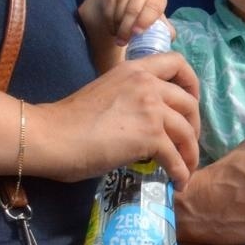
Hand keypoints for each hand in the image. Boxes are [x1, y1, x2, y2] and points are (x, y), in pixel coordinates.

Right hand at [26, 53, 199, 184]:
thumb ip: (131, 97)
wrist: (50, 136)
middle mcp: (147, 84)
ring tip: (187, 169)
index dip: (191, 82)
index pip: (177, 62)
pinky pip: (175, 158)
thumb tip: (146, 121)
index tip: (191, 100)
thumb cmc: (69, 119)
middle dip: (195, 126)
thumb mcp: (107, 92)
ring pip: (187, 132)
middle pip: (189, 103)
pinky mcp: (150, 136)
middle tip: (188, 143)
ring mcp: (151, 109)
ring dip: (191, 154)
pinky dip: (181, 172)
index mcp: (134, 70)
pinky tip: (178, 182)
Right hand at [78, 0, 169, 45]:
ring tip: (120, 37)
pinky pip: (108, 12)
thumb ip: (162, 28)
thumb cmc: (140, 14)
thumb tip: (170, 37)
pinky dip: (110, 24)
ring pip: (119, 13)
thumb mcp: (152, 19)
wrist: (118, 1)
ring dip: (118, 29)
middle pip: (133, 10)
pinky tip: (113, 28)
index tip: (137, 33)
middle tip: (123, 42)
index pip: (154, 6)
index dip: (146, 20)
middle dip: (127, 28)